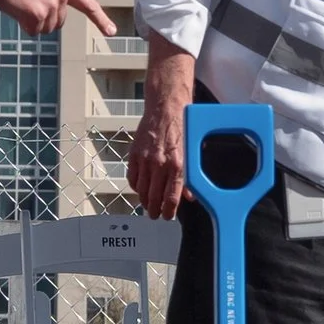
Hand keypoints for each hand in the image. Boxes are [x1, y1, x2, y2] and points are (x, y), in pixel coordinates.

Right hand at [0, 0, 114, 37]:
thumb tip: (53, 19)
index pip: (88, 4)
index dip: (101, 19)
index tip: (112, 32)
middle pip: (58, 23)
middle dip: (43, 19)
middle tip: (27, 3)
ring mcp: (52, 5)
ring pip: (45, 29)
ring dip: (32, 22)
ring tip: (21, 3)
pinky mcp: (39, 15)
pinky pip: (33, 31)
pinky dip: (23, 25)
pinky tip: (16, 9)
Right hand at [126, 36, 195, 218]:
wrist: (166, 107)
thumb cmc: (182, 127)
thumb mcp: (191, 152)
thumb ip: (190, 175)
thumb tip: (189, 196)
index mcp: (177, 164)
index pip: (171, 197)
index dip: (168, 211)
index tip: (167, 216)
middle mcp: (160, 163)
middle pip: (154, 196)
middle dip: (154, 210)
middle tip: (155, 215)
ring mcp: (145, 159)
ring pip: (141, 189)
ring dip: (144, 200)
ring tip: (147, 205)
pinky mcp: (134, 153)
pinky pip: (132, 176)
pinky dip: (135, 185)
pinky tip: (139, 189)